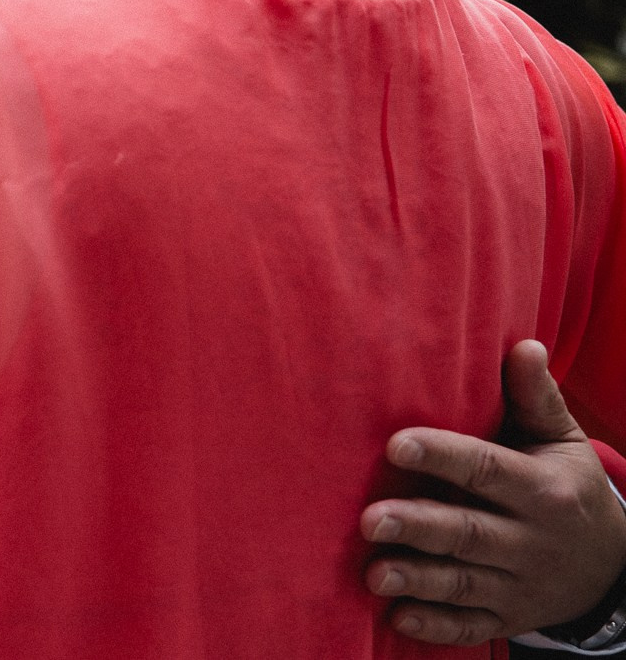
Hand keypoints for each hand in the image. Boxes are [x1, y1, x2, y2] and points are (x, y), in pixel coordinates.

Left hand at [361, 340, 625, 643]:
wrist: (612, 567)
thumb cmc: (566, 487)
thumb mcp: (563, 442)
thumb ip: (535, 398)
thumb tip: (524, 344)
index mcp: (541, 490)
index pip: (487, 470)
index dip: (443, 456)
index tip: (396, 444)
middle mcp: (530, 541)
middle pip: (469, 532)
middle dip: (420, 526)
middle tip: (369, 519)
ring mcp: (519, 585)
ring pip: (464, 583)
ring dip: (418, 579)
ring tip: (373, 572)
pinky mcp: (507, 618)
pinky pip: (470, 627)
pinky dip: (436, 626)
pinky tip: (398, 617)